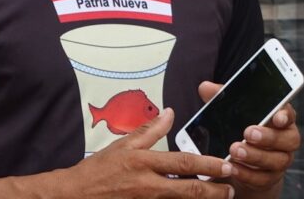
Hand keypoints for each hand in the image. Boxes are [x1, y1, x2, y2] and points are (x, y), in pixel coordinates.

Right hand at [67, 107, 235, 197]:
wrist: (72, 197)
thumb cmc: (97, 172)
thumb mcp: (123, 145)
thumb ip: (150, 130)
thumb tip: (170, 112)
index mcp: (144, 163)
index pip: (183, 163)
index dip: (207, 165)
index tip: (225, 166)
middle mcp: (147, 186)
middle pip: (188, 190)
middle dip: (214, 191)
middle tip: (231, 189)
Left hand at [198, 81, 300, 195]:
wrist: (243, 161)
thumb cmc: (242, 128)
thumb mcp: (233, 113)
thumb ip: (223, 98)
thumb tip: (206, 87)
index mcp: (280, 118)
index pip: (289, 114)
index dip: (285, 115)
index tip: (276, 116)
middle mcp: (286, 139)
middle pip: (288, 138)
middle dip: (268, 136)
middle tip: (247, 133)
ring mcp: (280, 160)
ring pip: (277, 160)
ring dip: (256, 156)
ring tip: (235, 150)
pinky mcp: (270, 178)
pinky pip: (263, 178)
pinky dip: (248, 173)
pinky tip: (234, 168)